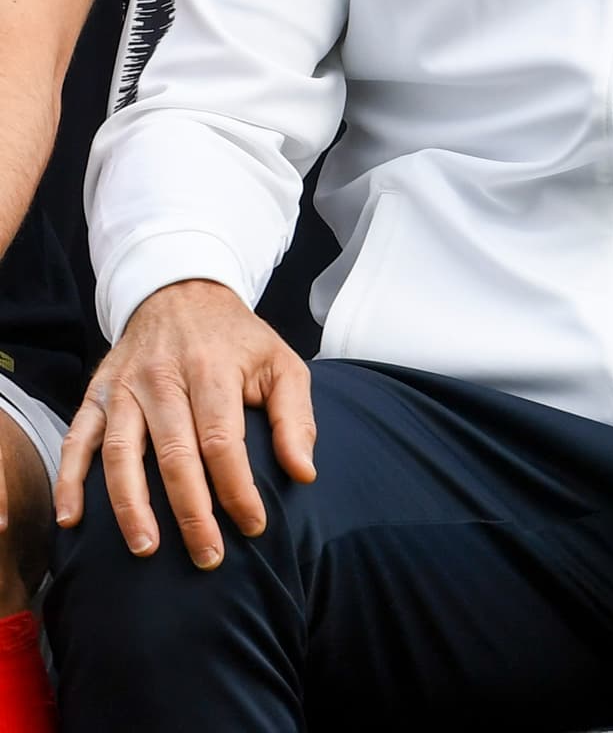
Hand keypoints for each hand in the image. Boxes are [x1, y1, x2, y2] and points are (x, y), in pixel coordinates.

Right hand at [54, 278, 315, 568]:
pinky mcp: (97, 393)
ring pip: (120, 452)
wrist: (182, 292)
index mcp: (212, 368)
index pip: (222, 441)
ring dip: (130, 506)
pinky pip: (76, 439)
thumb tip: (304, 473)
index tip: (254, 526)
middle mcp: (163, 377)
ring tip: (146, 549)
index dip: (237, 490)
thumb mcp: (279, 362)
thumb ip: (295, 417)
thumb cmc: (236, 340)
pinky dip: (69, 480)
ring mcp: (124, 386)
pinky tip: (71, 519)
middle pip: (174, 454)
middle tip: (207, 557)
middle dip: (191, 513)